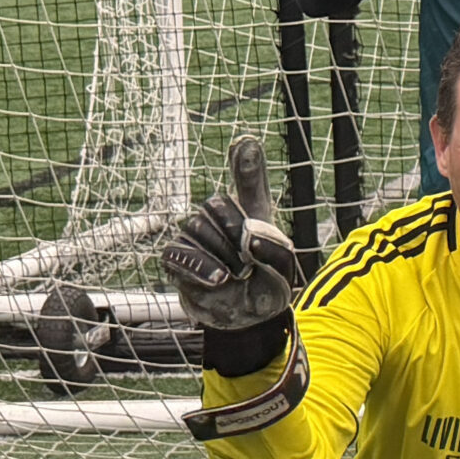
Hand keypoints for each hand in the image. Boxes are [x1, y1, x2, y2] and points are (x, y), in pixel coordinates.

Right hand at [161, 136, 301, 329]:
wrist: (250, 317)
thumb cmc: (267, 285)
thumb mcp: (283, 266)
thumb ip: (272, 245)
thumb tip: (251, 235)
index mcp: (249, 213)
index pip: (247, 183)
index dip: (246, 163)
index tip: (247, 141)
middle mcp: (218, 219)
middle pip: (216, 204)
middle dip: (235, 231)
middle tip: (248, 260)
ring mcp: (194, 237)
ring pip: (197, 227)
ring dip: (222, 255)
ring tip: (237, 275)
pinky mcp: (176, 259)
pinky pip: (178, 252)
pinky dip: (201, 266)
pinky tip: (220, 279)